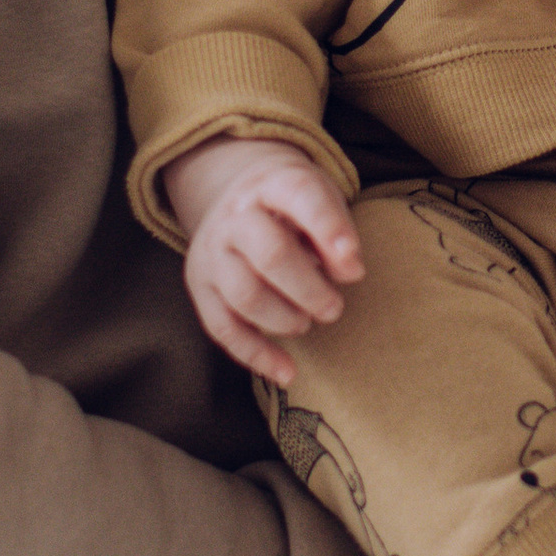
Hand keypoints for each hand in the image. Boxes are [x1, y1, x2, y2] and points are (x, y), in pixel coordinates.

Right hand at [165, 135, 363, 387]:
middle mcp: (235, 216)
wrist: (239, 199)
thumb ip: (338, 232)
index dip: (330, 230)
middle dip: (309, 289)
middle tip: (334, 309)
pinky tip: (287, 372)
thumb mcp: (320, 200)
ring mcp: (211, 251)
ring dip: (284, 319)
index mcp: (271, 184)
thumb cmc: (293, 206)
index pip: (299, 197)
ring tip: (307, 322)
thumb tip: (350, 273)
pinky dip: (256, 355)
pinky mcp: (199, 286)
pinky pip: (222, 328)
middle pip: (269, 254)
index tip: (355, 266)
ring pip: (245, 295)